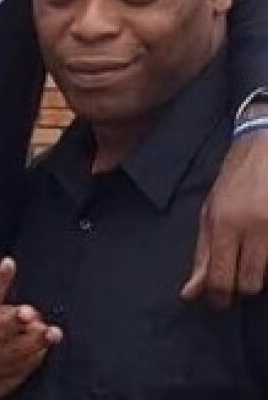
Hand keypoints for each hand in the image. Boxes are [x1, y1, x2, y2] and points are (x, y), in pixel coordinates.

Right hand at [0, 258, 61, 398]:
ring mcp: (2, 354)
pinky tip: (41, 347)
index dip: (0, 277)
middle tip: (26, 313)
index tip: (9, 263)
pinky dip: (39, 352)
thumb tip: (32, 314)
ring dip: (40, 339)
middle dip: (16, 318)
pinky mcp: (13, 371)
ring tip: (53, 332)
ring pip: (23, 346)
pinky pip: (31, 361)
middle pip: (6, 324)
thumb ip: (1, 310)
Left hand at [183, 129, 267, 306]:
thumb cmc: (234, 181)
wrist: (264, 147)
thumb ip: (202, 253)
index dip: (218, 297)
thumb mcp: (209, 212)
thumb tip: (190, 292)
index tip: (218, 303)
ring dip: (260, 273)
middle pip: (248, 283)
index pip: (220, 278)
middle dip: (241, 285)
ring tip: (252, 253)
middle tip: (236, 272)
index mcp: (224, 223)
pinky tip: (263, 248)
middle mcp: (253, 227)